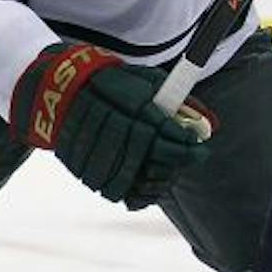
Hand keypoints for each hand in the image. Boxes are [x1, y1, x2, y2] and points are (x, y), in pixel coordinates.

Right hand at [10, 43, 208, 204]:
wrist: (60, 85)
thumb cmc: (114, 83)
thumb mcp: (147, 80)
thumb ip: (180, 101)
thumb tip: (211, 125)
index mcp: (120, 94)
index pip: (158, 126)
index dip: (181, 142)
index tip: (198, 148)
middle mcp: (102, 116)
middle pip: (142, 151)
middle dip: (171, 163)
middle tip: (185, 165)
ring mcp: (84, 139)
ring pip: (122, 172)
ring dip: (149, 181)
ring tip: (164, 179)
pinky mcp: (72, 157)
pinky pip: (101, 183)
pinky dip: (124, 190)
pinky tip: (138, 186)